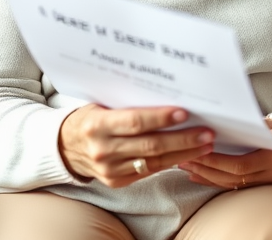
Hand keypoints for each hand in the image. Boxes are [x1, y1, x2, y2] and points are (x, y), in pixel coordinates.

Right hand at [59, 104, 213, 186]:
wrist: (64, 147)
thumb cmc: (90, 117)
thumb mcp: (102, 103)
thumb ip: (129, 101)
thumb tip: (168, 91)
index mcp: (97, 125)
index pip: (135, 121)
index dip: (160, 118)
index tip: (184, 112)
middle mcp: (103, 149)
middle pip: (150, 145)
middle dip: (182, 138)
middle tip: (206, 132)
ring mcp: (109, 169)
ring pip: (154, 161)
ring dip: (183, 152)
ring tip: (205, 143)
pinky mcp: (117, 181)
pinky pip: (149, 172)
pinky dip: (171, 162)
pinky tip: (188, 154)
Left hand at [178, 117, 271, 189]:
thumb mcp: (270, 123)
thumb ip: (249, 127)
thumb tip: (220, 124)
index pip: (240, 164)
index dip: (216, 161)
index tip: (197, 152)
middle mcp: (271, 173)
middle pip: (231, 177)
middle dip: (205, 169)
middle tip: (184, 159)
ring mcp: (267, 181)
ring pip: (230, 185)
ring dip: (206, 177)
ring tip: (187, 167)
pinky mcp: (262, 185)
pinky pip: (235, 186)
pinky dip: (215, 181)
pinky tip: (199, 176)